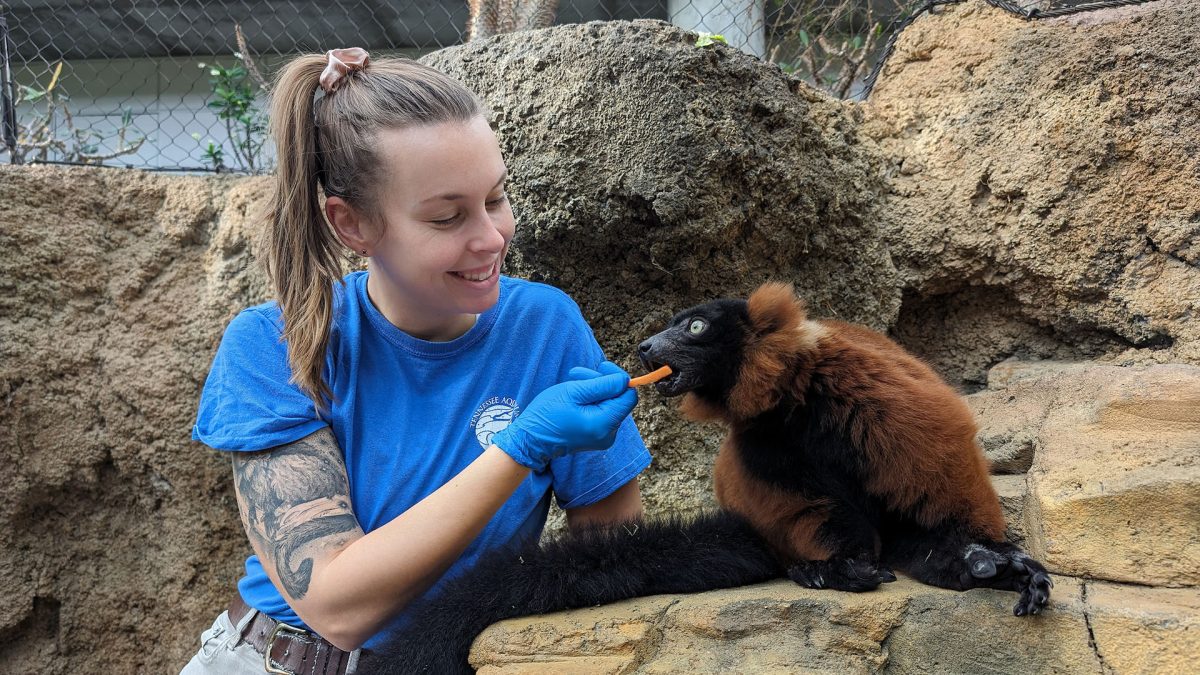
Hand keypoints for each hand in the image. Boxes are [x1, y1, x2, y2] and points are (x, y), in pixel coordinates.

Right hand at [491, 361, 637, 469]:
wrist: (530, 439)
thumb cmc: (547, 414)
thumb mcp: (574, 391)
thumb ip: (603, 385)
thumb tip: (625, 380)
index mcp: (604, 424)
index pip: (628, 396)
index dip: (618, 378)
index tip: (601, 367)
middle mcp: (608, 434)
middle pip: (618, 399)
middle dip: (601, 382)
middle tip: (577, 374)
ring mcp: (603, 437)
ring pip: (609, 404)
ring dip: (593, 389)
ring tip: (572, 381)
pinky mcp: (596, 436)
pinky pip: (602, 412)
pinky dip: (591, 401)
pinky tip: (575, 395)